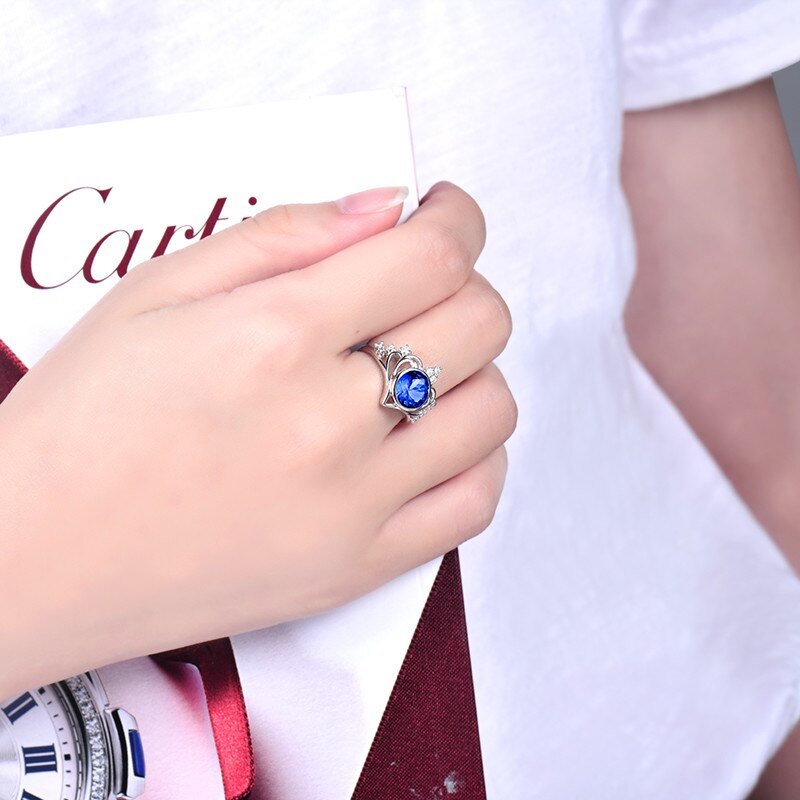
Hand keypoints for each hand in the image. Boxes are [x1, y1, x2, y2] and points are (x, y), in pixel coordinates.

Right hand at [0, 181, 515, 697]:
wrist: (40, 559)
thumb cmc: (81, 427)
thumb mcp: (157, 294)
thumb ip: (283, 236)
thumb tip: (382, 208)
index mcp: (276, 337)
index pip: (433, 257)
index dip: (459, 220)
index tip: (448, 214)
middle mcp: (328, 424)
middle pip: (479, 325)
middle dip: (466, 284)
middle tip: (426, 283)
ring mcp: (353, 505)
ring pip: (491, 410)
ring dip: (473, 367)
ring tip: (424, 361)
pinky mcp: (359, 567)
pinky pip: (473, 502)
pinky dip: (476, 455)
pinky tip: (434, 436)